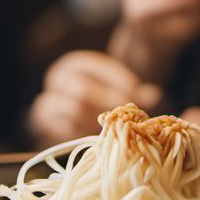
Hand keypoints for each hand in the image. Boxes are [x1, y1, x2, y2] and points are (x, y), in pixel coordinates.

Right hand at [30, 51, 161, 145]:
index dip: (118, 80)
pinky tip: (97, 135)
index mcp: (75, 63)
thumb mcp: (115, 88)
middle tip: (128, 115)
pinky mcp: (45, 122)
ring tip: (114, 126)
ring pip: (74, 110)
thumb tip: (155, 94)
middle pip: (83, 90)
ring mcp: (48, 99)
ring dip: (97, 119)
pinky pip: (65, 127)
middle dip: (108, 102)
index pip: (97, 66)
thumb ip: (134, 90)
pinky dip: (83, 131)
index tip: (135, 92)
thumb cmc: (97, 98)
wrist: (66, 117)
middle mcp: (58, 78)